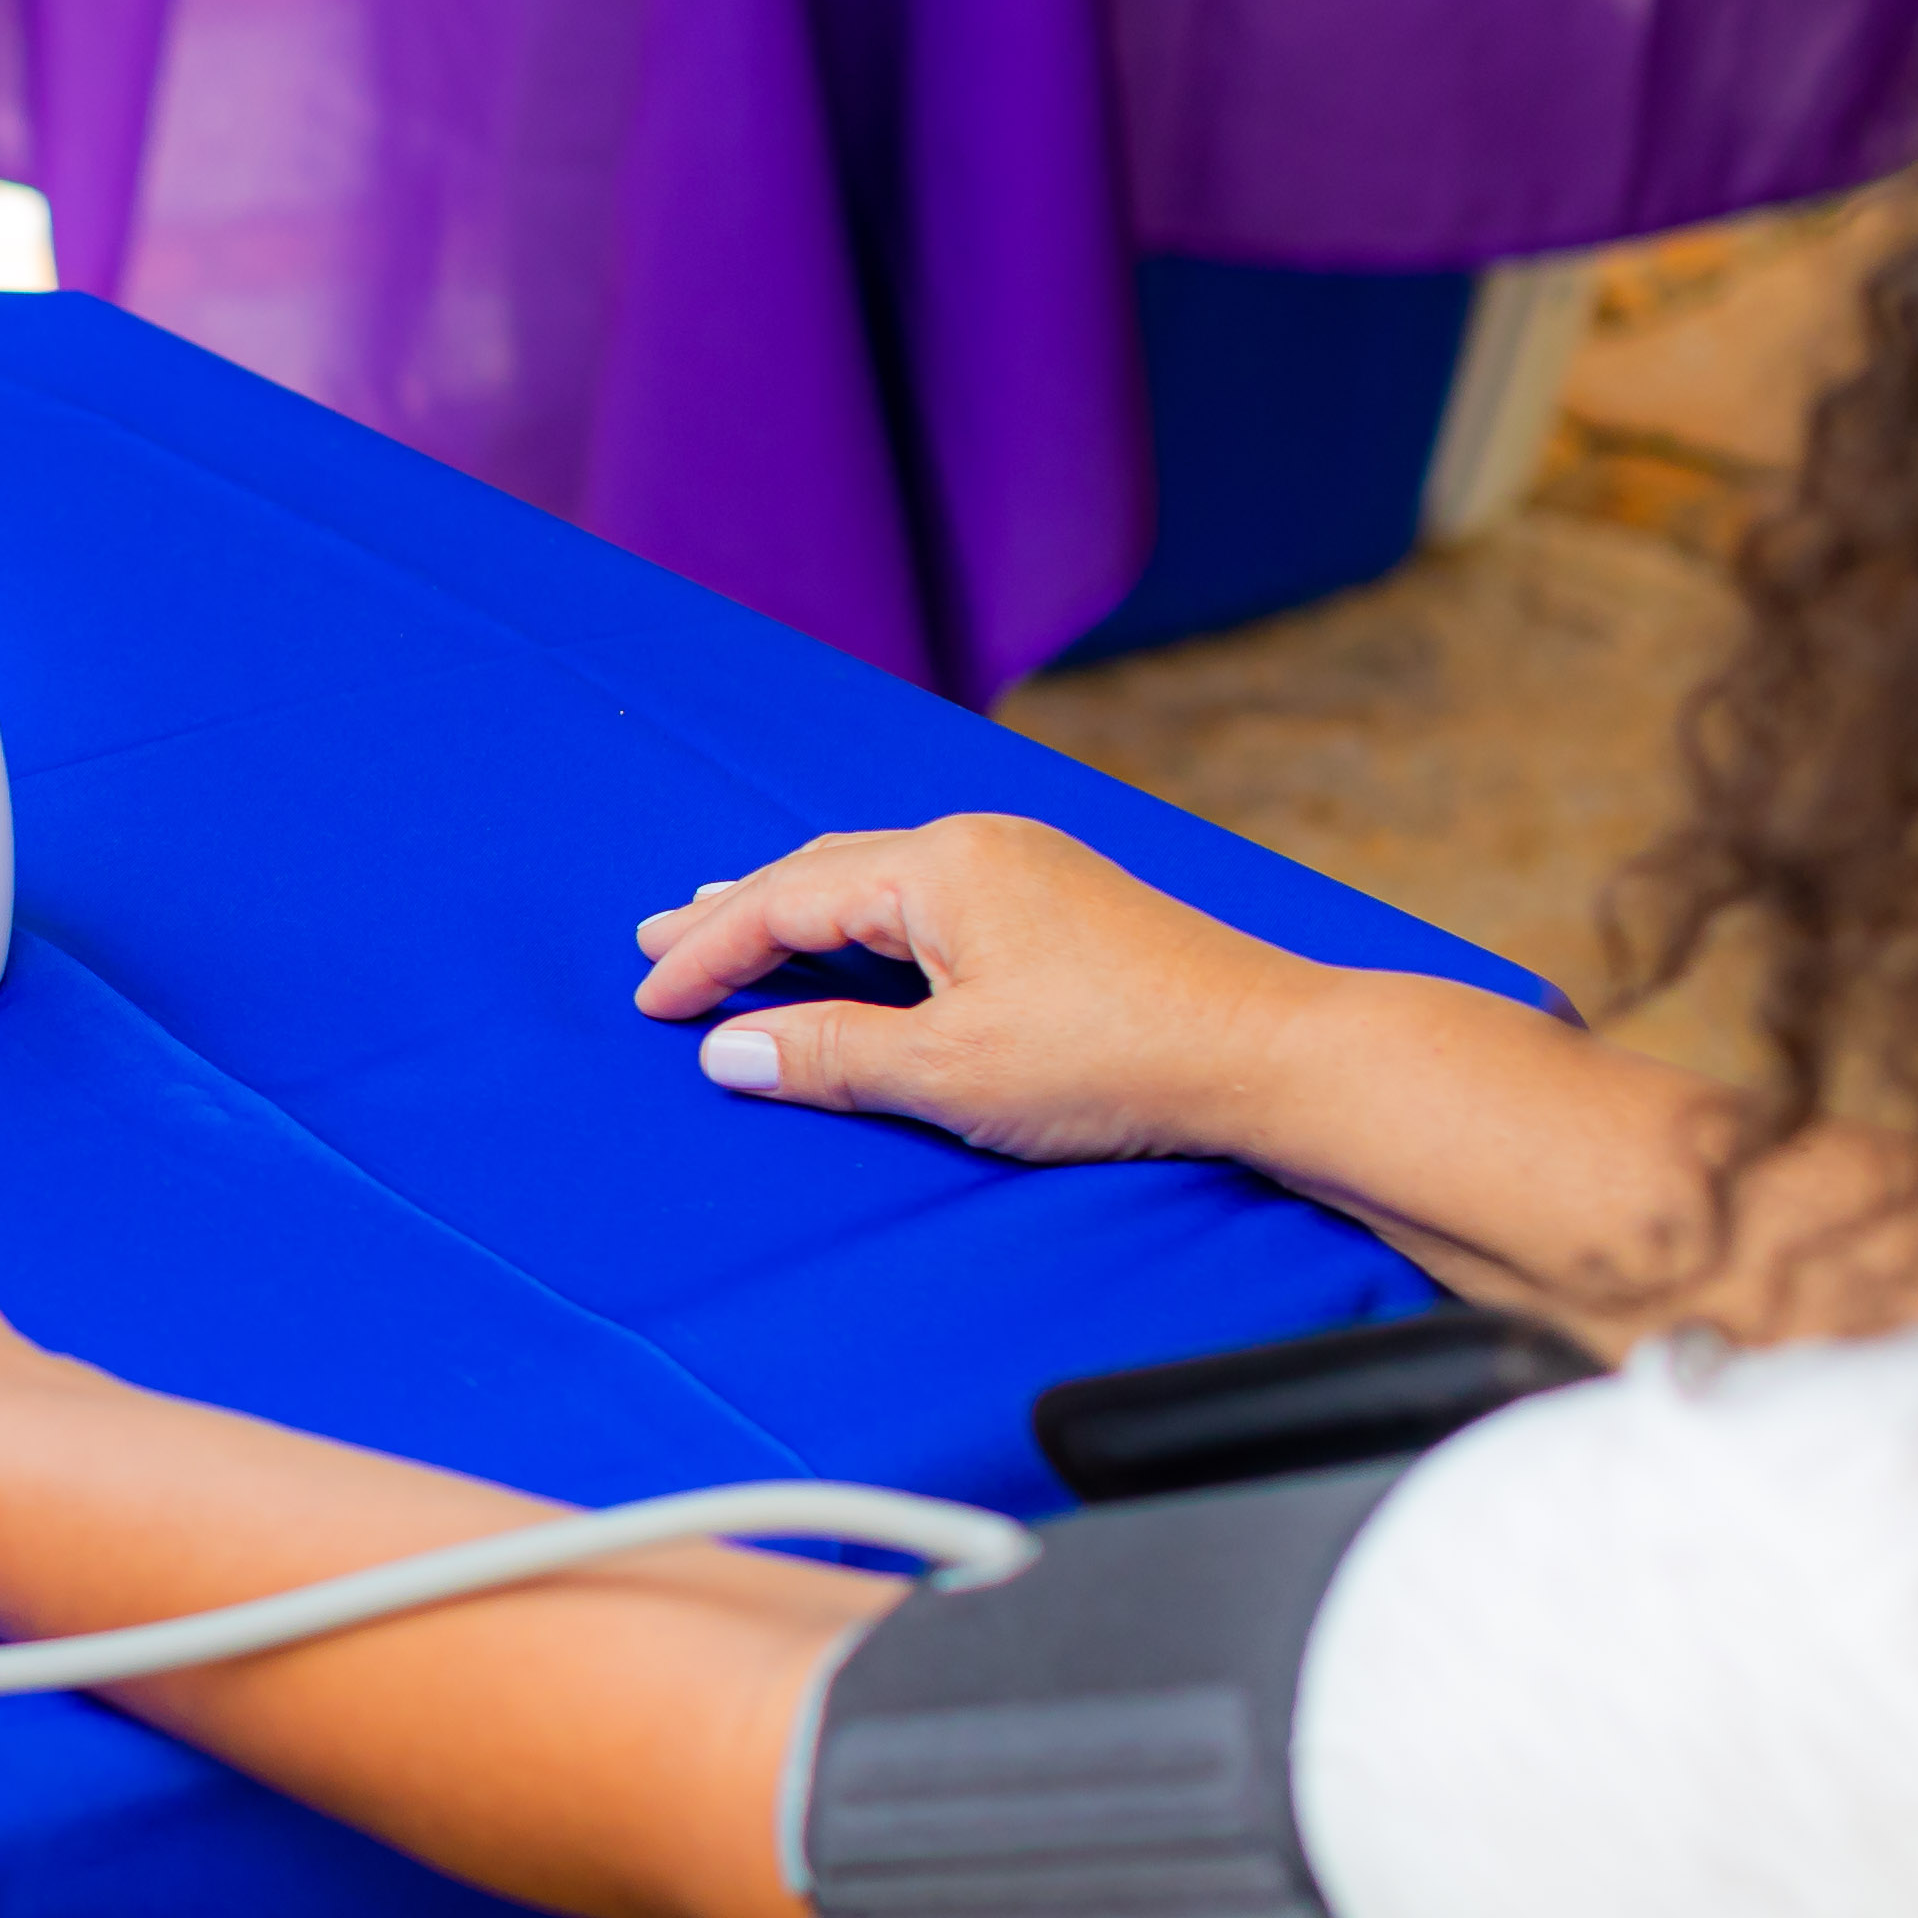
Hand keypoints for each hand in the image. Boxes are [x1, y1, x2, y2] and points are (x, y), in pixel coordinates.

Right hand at [628, 812, 1338, 1166]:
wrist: (1270, 1053)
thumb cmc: (1117, 1059)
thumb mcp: (949, 1072)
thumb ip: (829, 1055)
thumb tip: (730, 1050)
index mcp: (938, 867)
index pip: (783, 901)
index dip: (706, 953)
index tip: (648, 998)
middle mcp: (977, 844)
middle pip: (822, 871)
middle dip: (734, 912)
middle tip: (658, 938)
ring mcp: (1026, 867)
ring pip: (876, 878)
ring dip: (797, 908)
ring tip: (732, 926)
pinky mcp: (1063, 903)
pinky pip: (927, 894)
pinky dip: (864, 919)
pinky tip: (858, 941)